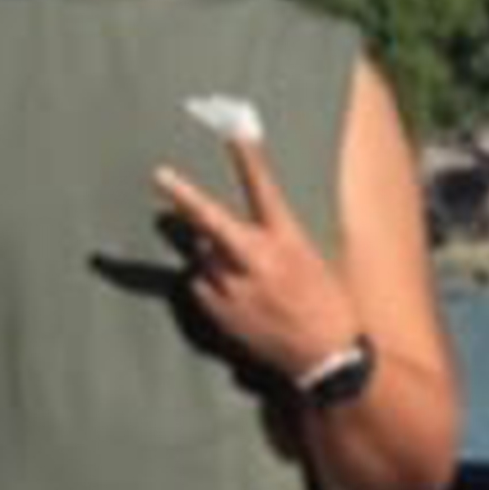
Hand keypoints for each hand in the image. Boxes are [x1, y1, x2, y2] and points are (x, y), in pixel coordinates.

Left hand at [149, 125, 358, 390]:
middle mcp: (256, 261)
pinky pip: (202, 287)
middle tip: (161, 175)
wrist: (326, 358)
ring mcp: (234, 288)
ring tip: (246, 279)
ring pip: (205, 257)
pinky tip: (238, 302)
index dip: (247, 158)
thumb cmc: (327, 306)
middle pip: (211, 220)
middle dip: (184, 196)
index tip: (233, 131)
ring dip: (213, 257)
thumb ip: (271, 243)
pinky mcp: (219, 313)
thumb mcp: (309, 261)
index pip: (264, 190)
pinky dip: (211, 286)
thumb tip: (228, 236)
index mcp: (287, 241)